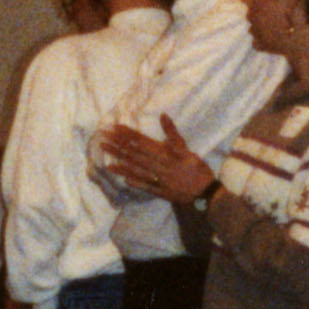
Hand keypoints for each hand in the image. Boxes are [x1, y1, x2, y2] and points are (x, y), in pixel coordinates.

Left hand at [97, 113, 213, 202]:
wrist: (205, 193)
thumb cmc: (197, 169)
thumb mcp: (186, 149)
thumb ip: (173, 134)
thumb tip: (163, 115)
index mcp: (165, 154)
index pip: (142, 141)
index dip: (127, 134)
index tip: (114, 128)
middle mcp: (159, 166)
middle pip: (135, 154)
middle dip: (118, 146)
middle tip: (103, 139)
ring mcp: (158, 179)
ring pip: (136, 170)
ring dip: (120, 164)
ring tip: (106, 158)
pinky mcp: (160, 191)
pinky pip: (145, 186)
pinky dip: (134, 182)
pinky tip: (122, 178)